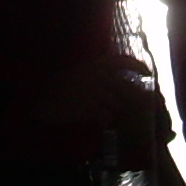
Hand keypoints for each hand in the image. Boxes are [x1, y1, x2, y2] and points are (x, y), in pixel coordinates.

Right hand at [28, 54, 154, 126]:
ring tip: (110, 117)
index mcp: (97, 63)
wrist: (37, 93)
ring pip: (117, 105)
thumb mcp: (80, 72)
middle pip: (127, 89)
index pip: (125, 61)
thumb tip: (118, 83)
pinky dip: (105, 122)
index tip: (148, 75)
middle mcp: (99, 74)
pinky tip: (99, 123)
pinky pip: (106, 117)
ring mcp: (94, 90)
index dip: (140, 67)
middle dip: (134, 101)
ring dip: (116, 113)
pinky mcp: (87, 106)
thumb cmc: (59, 85)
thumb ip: (99, 74)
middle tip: (135, 109)